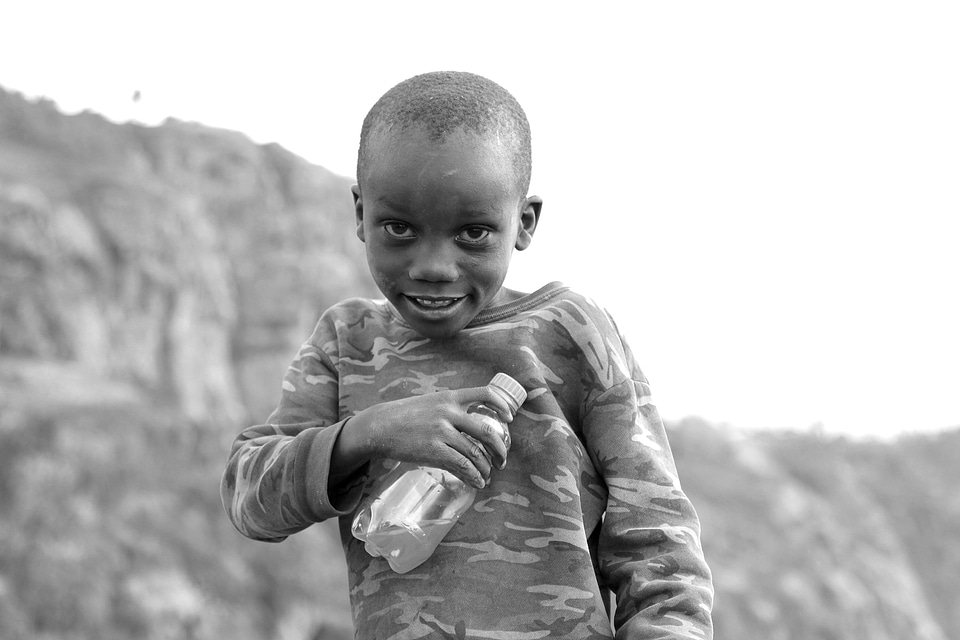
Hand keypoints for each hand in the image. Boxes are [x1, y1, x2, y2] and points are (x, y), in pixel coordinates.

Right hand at [335, 385, 514, 488]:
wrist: (380, 426)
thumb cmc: (406, 415)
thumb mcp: (430, 402)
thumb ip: (451, 409)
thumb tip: (471, 425)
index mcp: (450, 397)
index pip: (486, 394)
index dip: (502, 407)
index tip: (509, 420)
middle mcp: (449, 412)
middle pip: (487, 431)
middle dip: (500, 449)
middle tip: (502, 459)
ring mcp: (442, 432)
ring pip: (476, 453)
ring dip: (486, 468)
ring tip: (488, 475)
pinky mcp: (434, 450)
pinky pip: (461, 465)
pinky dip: (473, 476)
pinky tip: (477, 481)